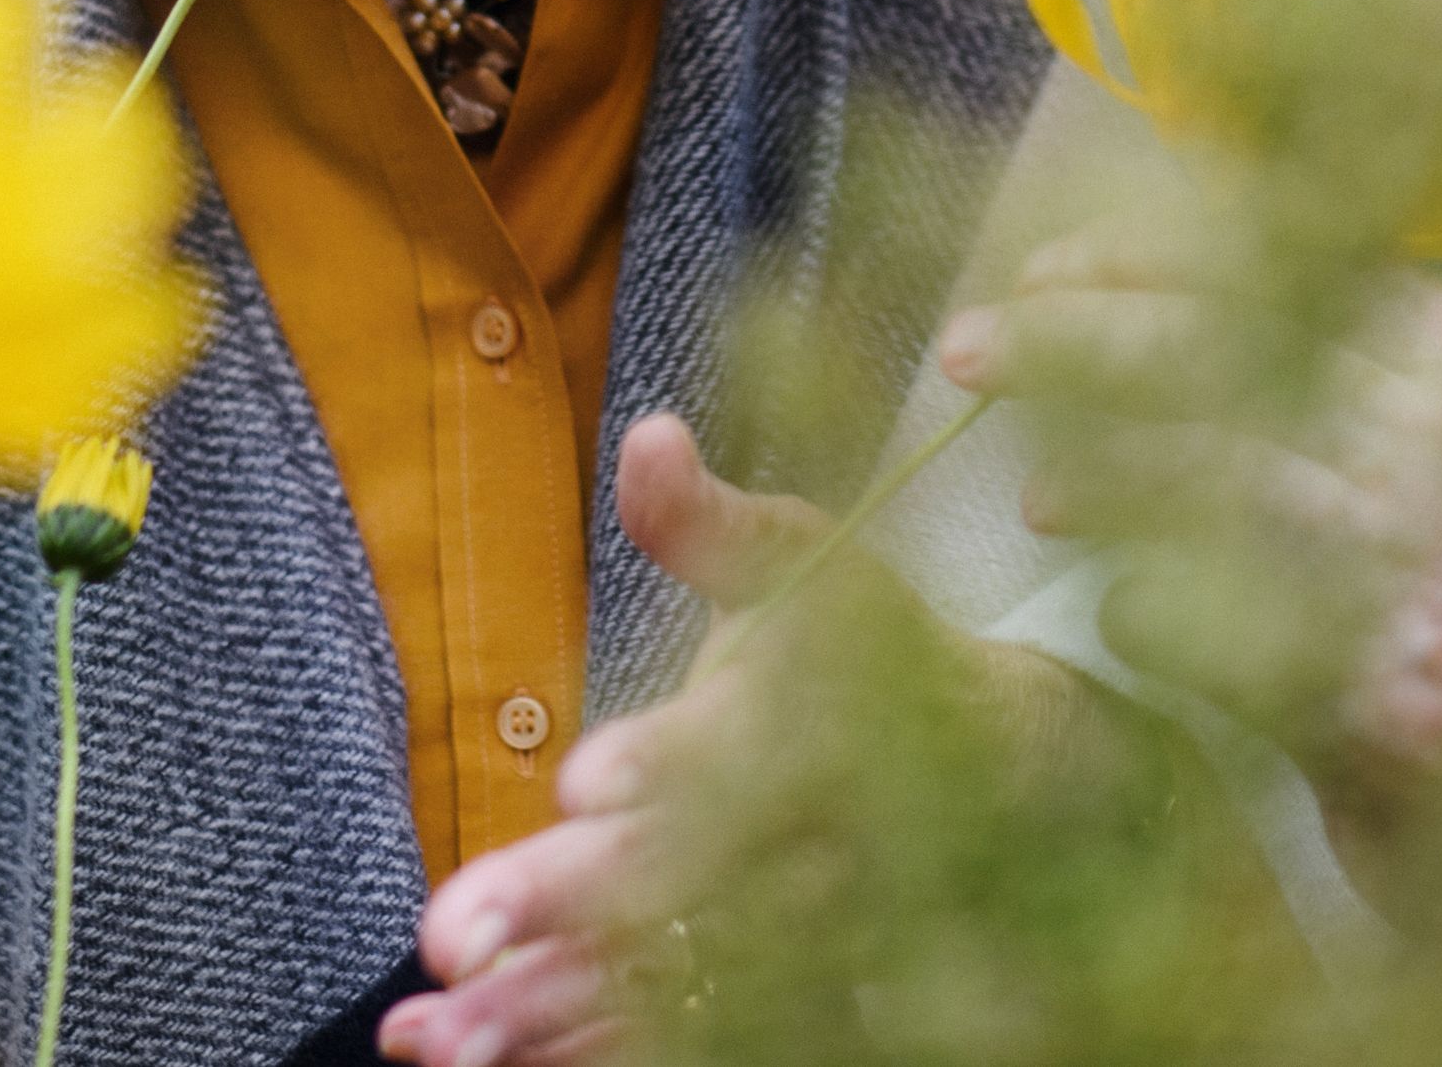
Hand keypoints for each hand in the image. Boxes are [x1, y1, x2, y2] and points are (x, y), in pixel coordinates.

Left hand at [379, 415, 809, 1066]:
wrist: (1003, 778)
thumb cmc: (865, 652)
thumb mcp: (806, 567)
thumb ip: (712, 524)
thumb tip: (646, 438)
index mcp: (819, 722)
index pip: (747, 747)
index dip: (674, 764)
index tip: (585, 782)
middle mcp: (819, 842)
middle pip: (701, 880)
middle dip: (578, 906)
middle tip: (453, 934)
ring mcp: (809, 941)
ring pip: (685, 986)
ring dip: (558, 1013)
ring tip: (438, 1037)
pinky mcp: (788, 1001)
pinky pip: (683, 1039)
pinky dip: (578, 1054)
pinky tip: (467, 1065)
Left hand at [941, 232, 1441, 1066]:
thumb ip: (1359, 386)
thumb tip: (1152, 309)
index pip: (1278, 257)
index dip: (1141, 255)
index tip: (1052, 266)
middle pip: (1217, 347)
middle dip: (1074, 338)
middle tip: (973, 347)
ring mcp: (1426, 570)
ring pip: (1198, 471)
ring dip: (1092, 474)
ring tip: (1037, 491)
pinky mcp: (1383, 698)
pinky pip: (1205, 626)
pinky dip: (1146, 612)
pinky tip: (1126, 613)